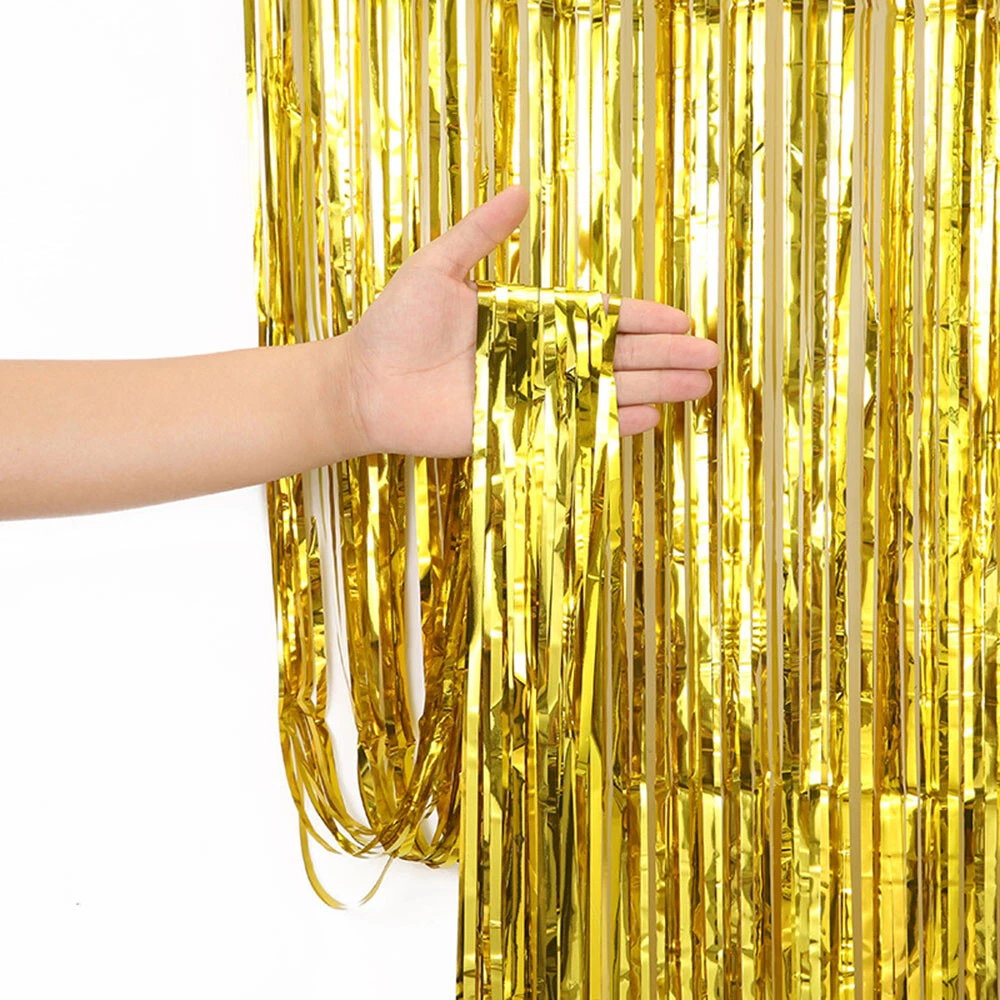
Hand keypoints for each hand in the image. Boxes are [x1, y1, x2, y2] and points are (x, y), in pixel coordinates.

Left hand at [340, 184, 719, 457]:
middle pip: (615, 356)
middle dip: (665, 357)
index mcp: (528, 318)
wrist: (363, 383)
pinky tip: (650, 419)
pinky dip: (611, 424)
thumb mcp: (438, 266)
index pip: (598, 317)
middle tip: (711, 358)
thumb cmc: (395, 323)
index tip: (682, 318)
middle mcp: (538, 357)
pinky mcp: (517, 431)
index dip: (641, 318)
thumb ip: (481, 234)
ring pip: (605, 391)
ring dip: (653, 389)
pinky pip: (575, 428)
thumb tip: (522, 189)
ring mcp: (531, 396)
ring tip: (699, 388)